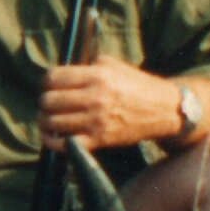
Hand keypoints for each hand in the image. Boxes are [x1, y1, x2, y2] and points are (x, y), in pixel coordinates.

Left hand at [38, 54, 180, 150]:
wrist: (164, 110)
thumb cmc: (137, 86)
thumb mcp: (114, 66)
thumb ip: (87, 66)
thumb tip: (60, 73)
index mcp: (98, 76)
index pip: (53, 77)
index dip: (46, 81)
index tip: (48, 85)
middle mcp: (95, 98)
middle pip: (48, 100)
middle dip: (44, 101)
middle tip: (48, 103)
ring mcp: (96, 121)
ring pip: (52, 122)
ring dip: (45, 121)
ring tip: (47, 119)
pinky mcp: (100, 140)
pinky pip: (64, 144)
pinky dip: (52, 141)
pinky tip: (51, 135)